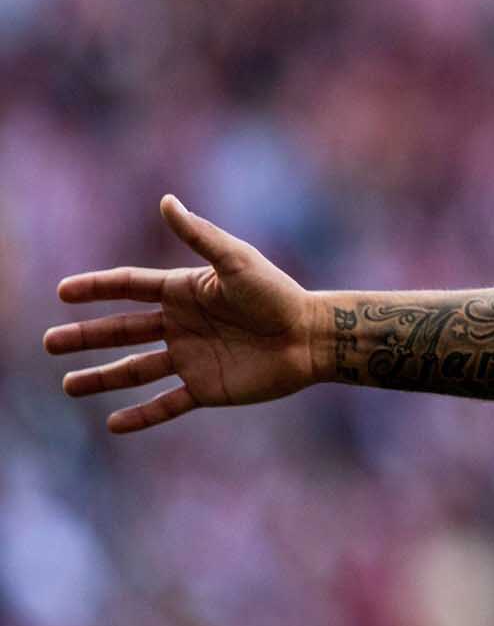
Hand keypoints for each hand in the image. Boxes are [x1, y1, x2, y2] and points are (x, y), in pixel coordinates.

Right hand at [44, 196, 317, 433]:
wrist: (313, 337)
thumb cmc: (278, 294)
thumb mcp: (236, 261)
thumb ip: (199, 235)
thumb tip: (165, 201)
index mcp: (184, 292)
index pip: (129, 288)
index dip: (96, 289)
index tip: (62, 292)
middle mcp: (182, 325)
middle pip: (122, 331)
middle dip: (85, 336)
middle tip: (49, 343)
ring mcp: (192, 358)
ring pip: (135, 370)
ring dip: (102, 378)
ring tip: (68, 385)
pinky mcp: (208, 388)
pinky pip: (167, 404)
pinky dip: (142, 415)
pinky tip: (114, 425)